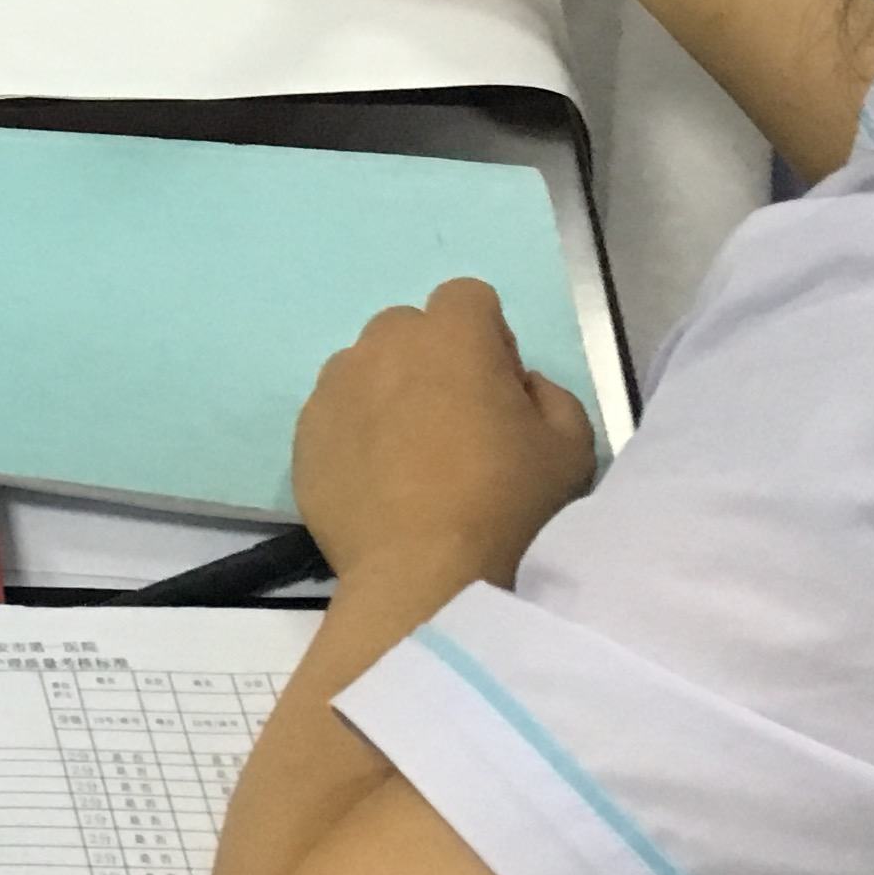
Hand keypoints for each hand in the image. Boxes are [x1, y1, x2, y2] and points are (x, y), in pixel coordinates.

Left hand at [291, 277, 597, 590]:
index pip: (468, 298)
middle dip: (433, 360)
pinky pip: (334, 415)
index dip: (488, 339)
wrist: (422, 576)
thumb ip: (550, 395)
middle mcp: (382, 345)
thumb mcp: (569, 449)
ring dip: (388, 393)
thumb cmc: (506, 506)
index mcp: (451, 335)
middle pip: (409, 330)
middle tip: (455, 426)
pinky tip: (377, 485)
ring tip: (410, 459)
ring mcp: (334, 388)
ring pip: (364, 369)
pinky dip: (354, 435)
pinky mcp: (304, 434)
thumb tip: (517, 385)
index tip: (497, 391)